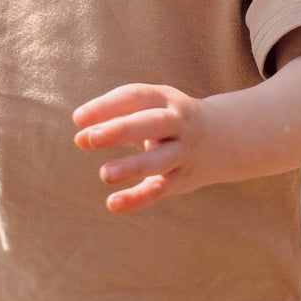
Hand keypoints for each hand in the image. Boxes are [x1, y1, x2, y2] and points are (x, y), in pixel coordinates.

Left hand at [72, 82, 218, 213]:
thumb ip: (113, 121)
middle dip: (122, 130)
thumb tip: (80, 138)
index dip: (106, 106)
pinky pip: (160, 189)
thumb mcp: (144, 112)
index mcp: (164, 99)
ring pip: (159, 160)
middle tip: (92, 138)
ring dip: (133, 166)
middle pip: (152, 124)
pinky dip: (138, 198)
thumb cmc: (167, 120)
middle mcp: (177, 123)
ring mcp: (182, 151)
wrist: (223, 137)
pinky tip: (113, 204)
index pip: (135, 97)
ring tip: (105, 174)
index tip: (78, 119)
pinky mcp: (181, 178)